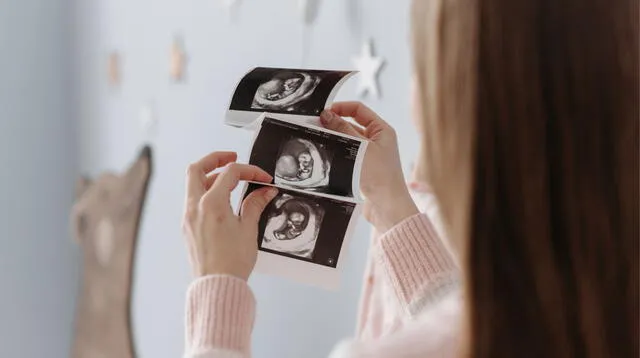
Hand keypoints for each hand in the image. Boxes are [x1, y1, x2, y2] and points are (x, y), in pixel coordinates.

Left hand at [182, 151, 277, 279]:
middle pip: (197, 169)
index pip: (230, 173)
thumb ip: (255, 205)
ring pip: (192, 184)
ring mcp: (188, 217)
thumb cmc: (231, 262)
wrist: (217, 285)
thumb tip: (264, 191)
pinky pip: (192, 200)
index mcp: (211, 204)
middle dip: (215, 159)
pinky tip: (221, 200)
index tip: (263, 178)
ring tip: (229, 181)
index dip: (250, 171)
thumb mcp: (248, 229)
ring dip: (210, 176)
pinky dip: (205, 193)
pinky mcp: (187, 227)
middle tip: (232, 158)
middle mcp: (195, 207)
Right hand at [320, 102, 418, 232]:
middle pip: (351, 124)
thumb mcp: (360, 148)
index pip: (359, 109)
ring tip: (317, 139)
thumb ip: (342, 130)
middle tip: (315, 125)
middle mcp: (377, 140)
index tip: (324, 112)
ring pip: (347, 140)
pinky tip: (325, 154)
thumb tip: (327, 114)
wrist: (387, 207)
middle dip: (334, 124)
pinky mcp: (362, 168)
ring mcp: (369, 155)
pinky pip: (346, 154)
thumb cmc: (381, 177)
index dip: (341, 107)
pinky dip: (336, 152)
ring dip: (334, 139)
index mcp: (382, 130)